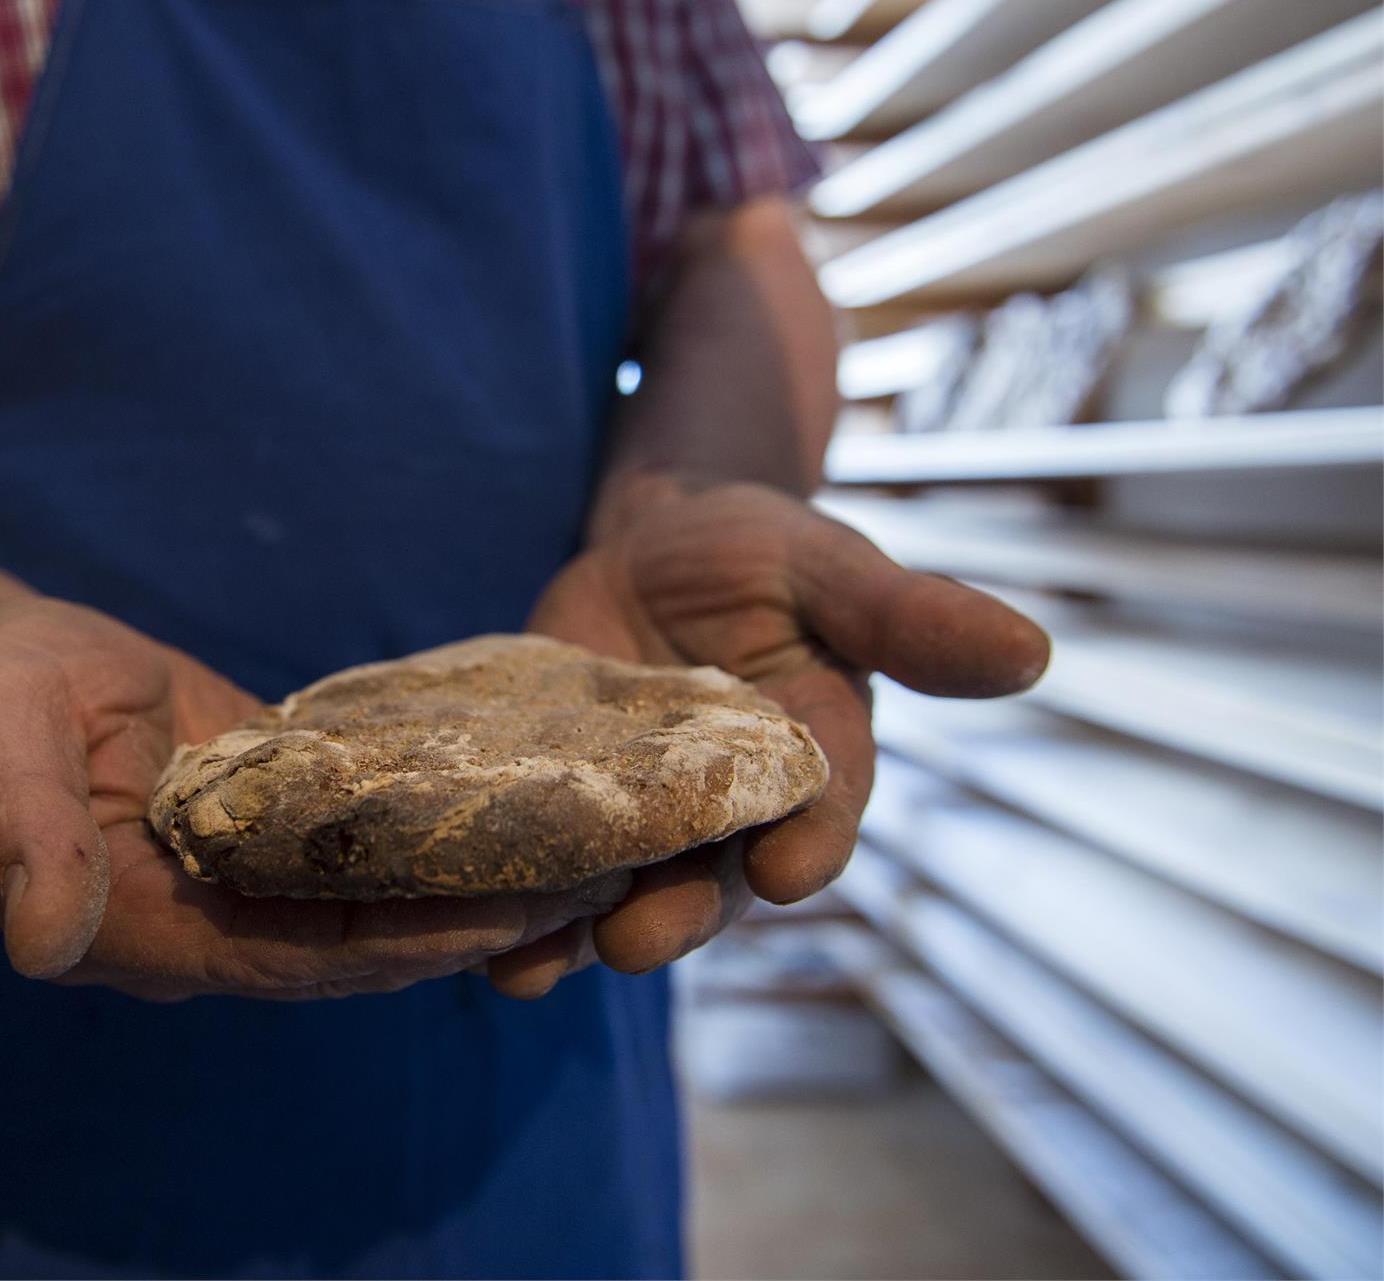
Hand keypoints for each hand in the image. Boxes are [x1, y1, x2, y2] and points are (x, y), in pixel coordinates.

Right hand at [0, 597, 615, 998]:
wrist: (11, 662)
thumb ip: (18, 836)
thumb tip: (40, 943)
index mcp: (148, 930)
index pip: (298, 957)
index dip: (400, 946)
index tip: (504, 919)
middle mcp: (210, 927)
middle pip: (361, 945)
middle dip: (470, 924)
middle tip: (589, 889)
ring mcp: (248, 885)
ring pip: (379, 908)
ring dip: (474, 889)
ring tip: (584, 856)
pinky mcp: (277, 836)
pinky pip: (368, 853)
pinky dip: (439, 838)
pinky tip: (518, 807)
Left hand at [487, 480, 1049, 998]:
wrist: (650, 542)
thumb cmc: (755, 549)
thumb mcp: (826, 565)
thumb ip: (909, 617)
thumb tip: (1034, 651)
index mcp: (814, 760)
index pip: (825, 819)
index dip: (809, 848)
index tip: (784, 871)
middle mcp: (735, 813)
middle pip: (715, 886)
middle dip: (679, 916)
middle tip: (638, 940)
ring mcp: (647, 819)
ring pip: (625, 897)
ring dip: (580, 937)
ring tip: (528, 967)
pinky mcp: (569, 808)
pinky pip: (549, 873)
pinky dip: (515, 908)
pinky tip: (475, 939)